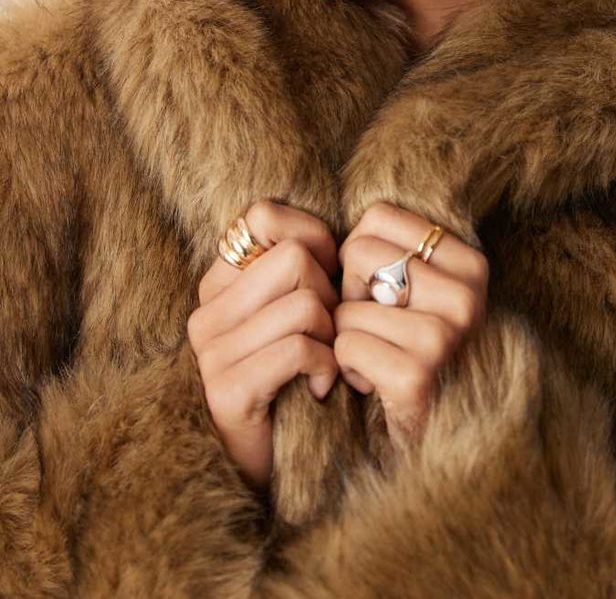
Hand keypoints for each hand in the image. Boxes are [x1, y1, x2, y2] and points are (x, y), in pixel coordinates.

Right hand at [187, 201, 339, 492]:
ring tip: (325, 362)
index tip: (328, 274)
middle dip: (330, 293)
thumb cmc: (299, 376)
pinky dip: (325, 367)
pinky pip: (297, 349)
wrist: (274, 462)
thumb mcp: (298, 310)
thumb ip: (304, 266)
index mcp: (219, 282)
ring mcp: (211, 351)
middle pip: (294, 258)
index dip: (312, 236)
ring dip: (331, 336)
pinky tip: (321, 387)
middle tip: (329, 333)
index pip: (263, 215)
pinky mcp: (226, 390)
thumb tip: (345, 235)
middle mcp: (207, 311)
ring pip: (304, 303)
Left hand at [334, 202, 488, 447]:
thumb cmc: (410, 349)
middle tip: (373, 326)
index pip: (379, 216)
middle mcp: (467, 294)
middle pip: (359, 252)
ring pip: (347, 305)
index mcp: (470, 262)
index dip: (358, 252)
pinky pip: (346, 345)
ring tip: (378, 358)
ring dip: (347, 336)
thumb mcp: (417, 290)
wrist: (437, 435)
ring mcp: (446, 334)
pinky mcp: (418, 374)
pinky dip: (346, 367)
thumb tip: (320, 215)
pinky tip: (374, 383)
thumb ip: (392, 248)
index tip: (377, 288)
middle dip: (348, 291)